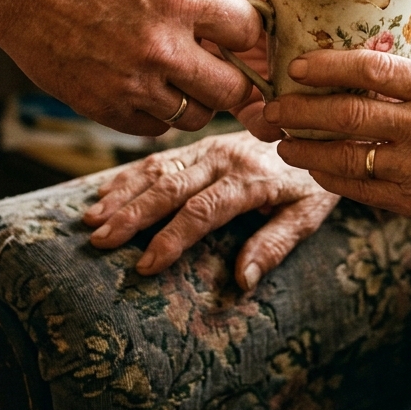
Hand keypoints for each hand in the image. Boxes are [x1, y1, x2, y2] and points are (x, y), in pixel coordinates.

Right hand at [0, 0, 265, 135]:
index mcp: (177, 0)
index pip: (248, 31)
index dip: (251, 32)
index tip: (242, 33)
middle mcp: (159, 47)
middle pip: (233, 88)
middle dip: (236, 79)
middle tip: (223, 67)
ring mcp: (130, 83)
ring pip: (196, 115)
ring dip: (198, 100)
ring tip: (184, 78)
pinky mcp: (103, 107)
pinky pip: (156, 129)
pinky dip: (161, 114)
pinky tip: (152, 89)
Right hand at [82, 131, 338, 288]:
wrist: (318, 128)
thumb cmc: (314, 179)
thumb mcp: (310, 212)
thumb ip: (276, 243)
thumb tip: (243, 280)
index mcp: (251, 178)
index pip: (203, 211)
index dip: (173, 238)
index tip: (145, 265)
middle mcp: (224, 158)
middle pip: (171, 187)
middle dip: (133, 215)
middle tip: (99, 241)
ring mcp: (210, 147)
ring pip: (159, 169)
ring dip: (123, 194)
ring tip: (91, 219)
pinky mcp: (202, 143)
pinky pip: (160, 157)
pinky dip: (130, 176)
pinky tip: (104, 193)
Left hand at [264, 21, 410, 280]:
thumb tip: (409, 20)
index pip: (372, 69)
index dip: (327, 65)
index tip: (297, 63)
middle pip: (347, 115)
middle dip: (299, 110)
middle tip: (271, 105)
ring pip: (345, 157)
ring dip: (305, 149)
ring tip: (282, 140)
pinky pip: (360, 190)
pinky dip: (331, 177)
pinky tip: (316, 168)